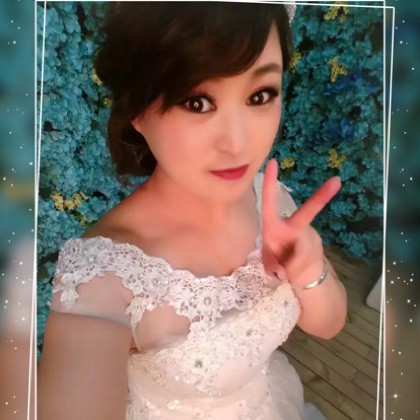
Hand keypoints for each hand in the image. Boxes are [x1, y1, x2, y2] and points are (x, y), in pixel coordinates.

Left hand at [261, 159, 340, 284]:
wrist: (304, 275)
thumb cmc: (281, 263)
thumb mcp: (270, 266)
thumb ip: (273, 267)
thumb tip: (284, 273)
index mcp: (274, 226)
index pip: (270, 202)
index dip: (270, 183)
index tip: (273, 162)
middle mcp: (293, 227)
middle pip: (307, 212)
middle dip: (321, 197)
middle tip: (336, 181)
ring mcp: (307, 236)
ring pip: (302, 251)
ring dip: (291, 266)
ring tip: (287, 270)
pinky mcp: (316, 246)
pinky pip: (303, 261)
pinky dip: (295, 271)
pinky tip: (295, 273)